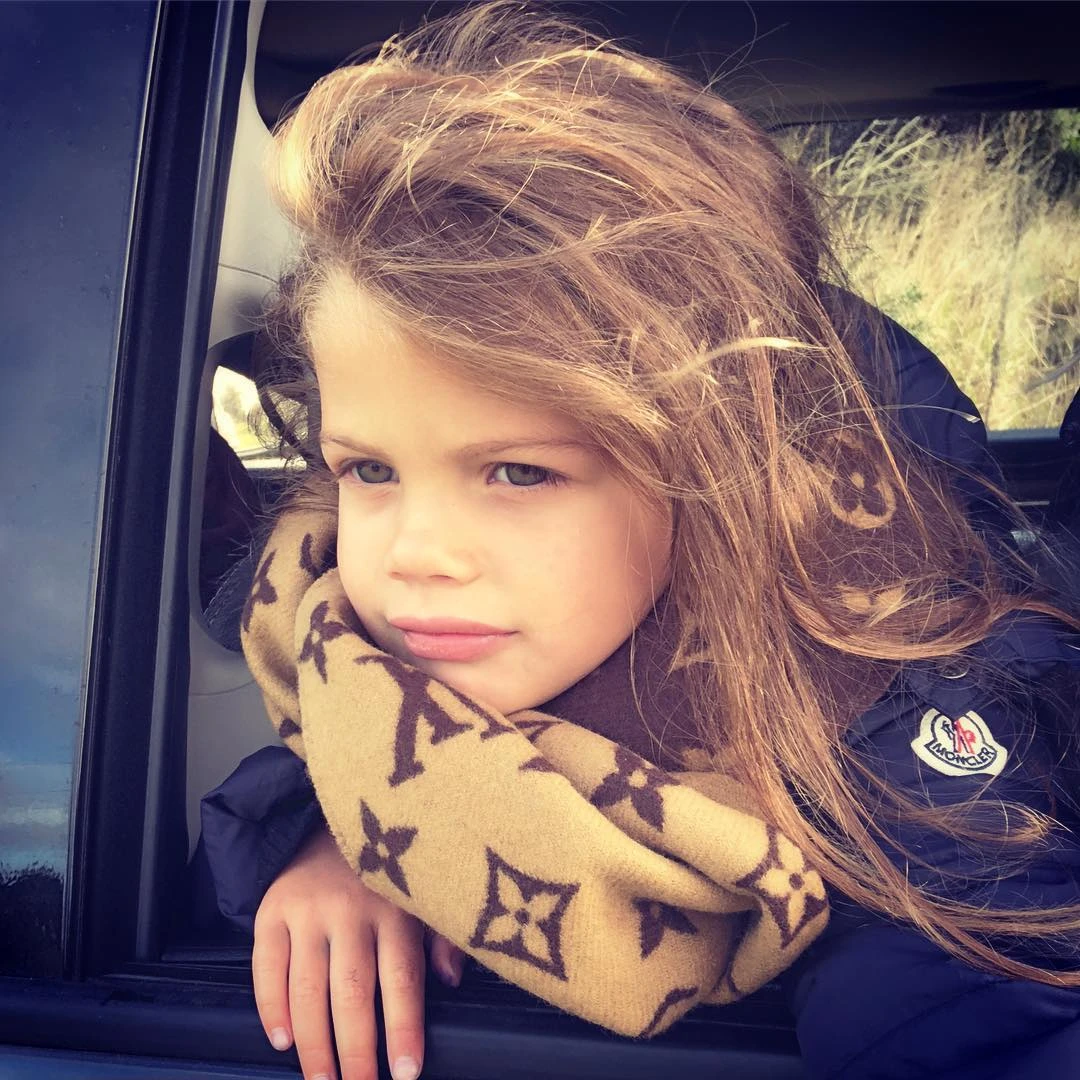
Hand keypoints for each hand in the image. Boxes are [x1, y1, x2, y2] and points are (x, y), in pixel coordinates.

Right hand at [252, 825, 464, 1079]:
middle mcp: (350, 908)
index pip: (402, 978)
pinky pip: (266, 968)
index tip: (405, 1073)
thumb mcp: (421, 893)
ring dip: (314, 1044)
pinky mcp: (272, 910)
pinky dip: (272, 1009)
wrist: (328, 825)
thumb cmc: (383, 874)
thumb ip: (439, 937)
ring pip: (308, 989)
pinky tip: (283, 1041)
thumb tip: (451, 979)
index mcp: (395, 907)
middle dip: (356, 1051)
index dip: (404, 1028)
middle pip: (352, 992)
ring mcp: (307, 910)